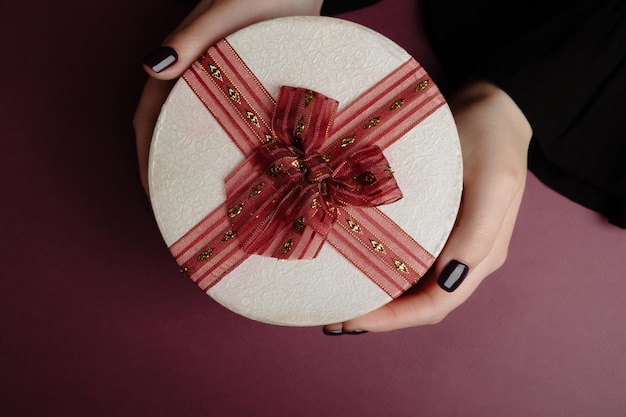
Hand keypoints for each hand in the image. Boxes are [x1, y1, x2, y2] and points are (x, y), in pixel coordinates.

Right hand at [133, 0, 322, 194]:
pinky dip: (226, 148)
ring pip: (198, 129)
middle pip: (170, 130)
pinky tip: (242, 168)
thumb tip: (153, 68)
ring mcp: (218, 83)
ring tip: (207, 199)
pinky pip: (228, 123)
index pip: (149, 117)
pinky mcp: (244, 85)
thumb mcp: (227, 11)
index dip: (147, 156)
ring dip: (196, 162)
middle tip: (180, 208)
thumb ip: (191, 36)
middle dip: (169, 169)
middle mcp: (194, 75)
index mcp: (181, 60)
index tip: (154, 192)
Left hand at [323, 80, 532, 333]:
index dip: (394, 319)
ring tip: (336, 302)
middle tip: (333, 317)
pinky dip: (380, 271)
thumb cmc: (491, 138)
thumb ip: (477, 236)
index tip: (352, 320)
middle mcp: (465, 256)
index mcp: (481, 254)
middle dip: (378, 316)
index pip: (436, 304)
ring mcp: (449, 241)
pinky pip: (407, 259)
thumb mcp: (492, 182)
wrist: (492, 106)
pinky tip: (354, 268)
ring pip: (411, 286)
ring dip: (377, 299)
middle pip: (420, 303)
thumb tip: (449, 282)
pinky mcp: (435, 224)